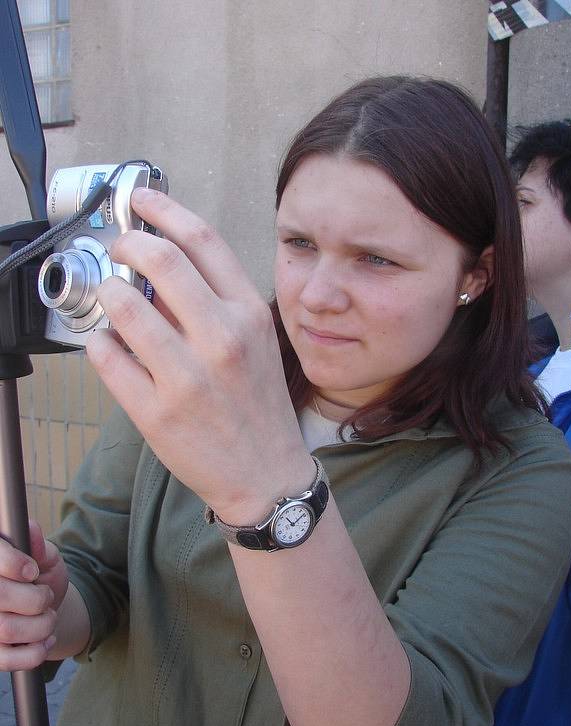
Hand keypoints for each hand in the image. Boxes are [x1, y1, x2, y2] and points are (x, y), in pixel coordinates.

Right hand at [0, 521, 68, 670]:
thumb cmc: (40, 578)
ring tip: (48, 616)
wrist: (43, 609)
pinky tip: (45, 638)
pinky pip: (7, 659)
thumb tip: (31, 528)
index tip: (32, 571)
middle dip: (36, 598)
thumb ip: (39, 546)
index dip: (13, 564)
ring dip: (41, 625)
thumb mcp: (45, 557)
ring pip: (7, 629)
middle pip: (1, 597)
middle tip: (45, 596)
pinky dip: (35, 651)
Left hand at [86, 189, 314, 522]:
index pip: (203, 241)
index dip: (164, 210)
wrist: (266, 473)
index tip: (140, 201)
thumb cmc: (260, 405)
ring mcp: (188, 378)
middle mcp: (222, 340)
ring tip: (110, 298)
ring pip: (124, 307)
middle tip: (119, 250)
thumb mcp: (258, 343)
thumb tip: (163, 269)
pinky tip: (108, 344)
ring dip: (107, 292)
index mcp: (249, 315)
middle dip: (127, 244)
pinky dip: (99, 342)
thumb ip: (219, 302)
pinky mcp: (156, 413)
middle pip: (161, 261)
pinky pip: (107, 358)